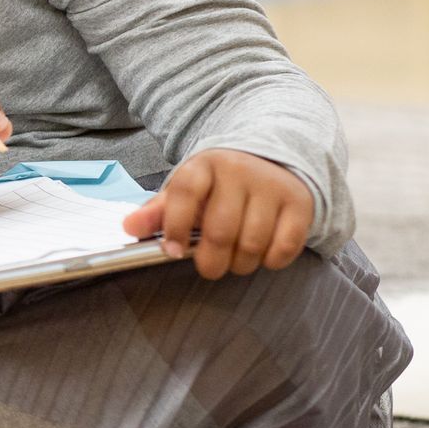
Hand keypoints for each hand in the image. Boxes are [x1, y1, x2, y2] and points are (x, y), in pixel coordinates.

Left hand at [120, 149, 313, 279]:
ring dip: (240, 264)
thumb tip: (128, 227)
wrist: (271, 159)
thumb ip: (157, 212)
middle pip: (220, 230)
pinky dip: (270, 261)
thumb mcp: (185, 191)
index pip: (184, 194)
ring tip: (235, 261)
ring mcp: (272, 186)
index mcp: (204, 165)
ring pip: (252, 243)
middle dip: (211, 261)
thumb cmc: (219, 185)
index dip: (174, 227)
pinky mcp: (300, 203)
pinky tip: (261, 255)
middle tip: (209, 267)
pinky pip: (284, 247)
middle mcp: (239, 171)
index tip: (171, 251)